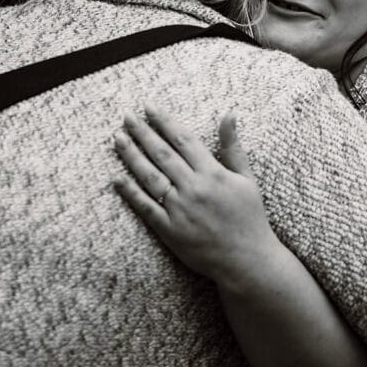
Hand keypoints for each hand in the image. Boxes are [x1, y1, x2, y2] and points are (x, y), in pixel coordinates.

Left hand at [112, 105, 283, 290]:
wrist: (247, 260)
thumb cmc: (249, 217)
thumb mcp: (247, 178)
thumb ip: (233, 147)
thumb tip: (229, 114)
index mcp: (213, 173)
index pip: (182, 139)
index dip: (164, 121)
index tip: (149, 107)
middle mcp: (194, 188)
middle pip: (162, 154)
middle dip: (142, 132)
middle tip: (126, 116)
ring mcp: (180, 209)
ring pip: (150, 177)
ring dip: (131, 156)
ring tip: (118, 138)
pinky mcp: (170, 230)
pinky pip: (146, 207)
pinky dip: (131, 192)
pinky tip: (117, 178)